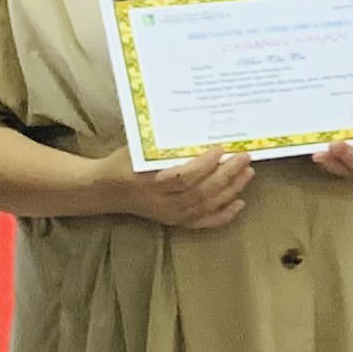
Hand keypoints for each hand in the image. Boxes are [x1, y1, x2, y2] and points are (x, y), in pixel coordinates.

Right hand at [103, 148, 253, 231]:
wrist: (105, 190)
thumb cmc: (123, 163)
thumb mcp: (138, 150)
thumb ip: (164, 145)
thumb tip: (201, 128)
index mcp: (148, 183)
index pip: (183, 178)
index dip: (204, 166)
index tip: (220, 149)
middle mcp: (160, 203)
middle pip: (199, 193)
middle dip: (226, 175)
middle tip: (244, 157)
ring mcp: (169, 215)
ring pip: (205, 206)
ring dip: (230, 190)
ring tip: (247, 172)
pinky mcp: (174, 222)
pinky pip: (203, 223)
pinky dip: (223, 215)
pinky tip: (240, 203)